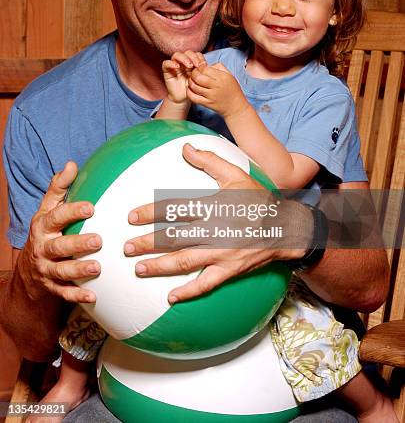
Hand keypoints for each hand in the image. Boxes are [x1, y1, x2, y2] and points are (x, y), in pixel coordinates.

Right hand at [17, 162, 101, 302]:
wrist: (29, 267)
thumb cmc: (47, 230)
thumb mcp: (48, 208)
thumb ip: (60, 187)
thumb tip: (71, 164)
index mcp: (44, 226)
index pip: (57, 217)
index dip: (73, 211)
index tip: (91, 207)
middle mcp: (43, 247)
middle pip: (59, 246)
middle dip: (78, 244)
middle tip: (98, 240)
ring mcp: (46, 269)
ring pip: (61, 270)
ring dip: (79, 270)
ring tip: (97, 268)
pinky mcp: (51, 287)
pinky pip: (63, 293)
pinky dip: (77, 295)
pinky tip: (93, 297)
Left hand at [125, 144, 311, 301]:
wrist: (286, 228)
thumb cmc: (258, 200)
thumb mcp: (237, 175)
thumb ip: (210, 161)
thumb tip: (185, 148)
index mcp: (214, 207)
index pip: (176, 210)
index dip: (151, 213)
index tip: (131, 217)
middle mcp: (215, 232)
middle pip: (174, 239)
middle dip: (148, 244)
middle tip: (126, 247)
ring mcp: (222, 254)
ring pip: (185, 262)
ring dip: (160, 267)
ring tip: (139, 269)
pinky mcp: (229, 270)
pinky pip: (206, 284)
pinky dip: (188, 292)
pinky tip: (171, 297)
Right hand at [162, 51, 205, 104]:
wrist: (184, 99)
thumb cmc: (194, 89)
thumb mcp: (201, 80)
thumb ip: (204, 72)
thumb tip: (209, 65)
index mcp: (192, 63)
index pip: (195, 54)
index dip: (199, 57)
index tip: (204, 65)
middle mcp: (183, 62)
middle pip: (186, 52)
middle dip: (192, 57)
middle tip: (197, 65)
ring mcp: (174, 65)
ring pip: (176, 55)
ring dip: (183, 58)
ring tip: (189, 66)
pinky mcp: (167, 71)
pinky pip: (166, 63)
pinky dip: (171, 63)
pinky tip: (177, 67)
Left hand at [187, 62, 248, 117]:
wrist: (235, 106)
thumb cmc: (232, 90)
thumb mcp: (229, 75)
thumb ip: (218, 67)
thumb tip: (206, 64)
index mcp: (222, 77)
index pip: (205, 69)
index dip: (199, 67)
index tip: (199, 68)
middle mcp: (216, 86)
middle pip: (198, 77)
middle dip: (193, 73)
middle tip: (194, 74)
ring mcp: (211, 96)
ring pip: (194, 86)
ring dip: (190, 82)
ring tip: (192, 80)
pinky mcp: (207, 104)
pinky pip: (193, 97)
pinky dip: (189, 92)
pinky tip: (190, 89)